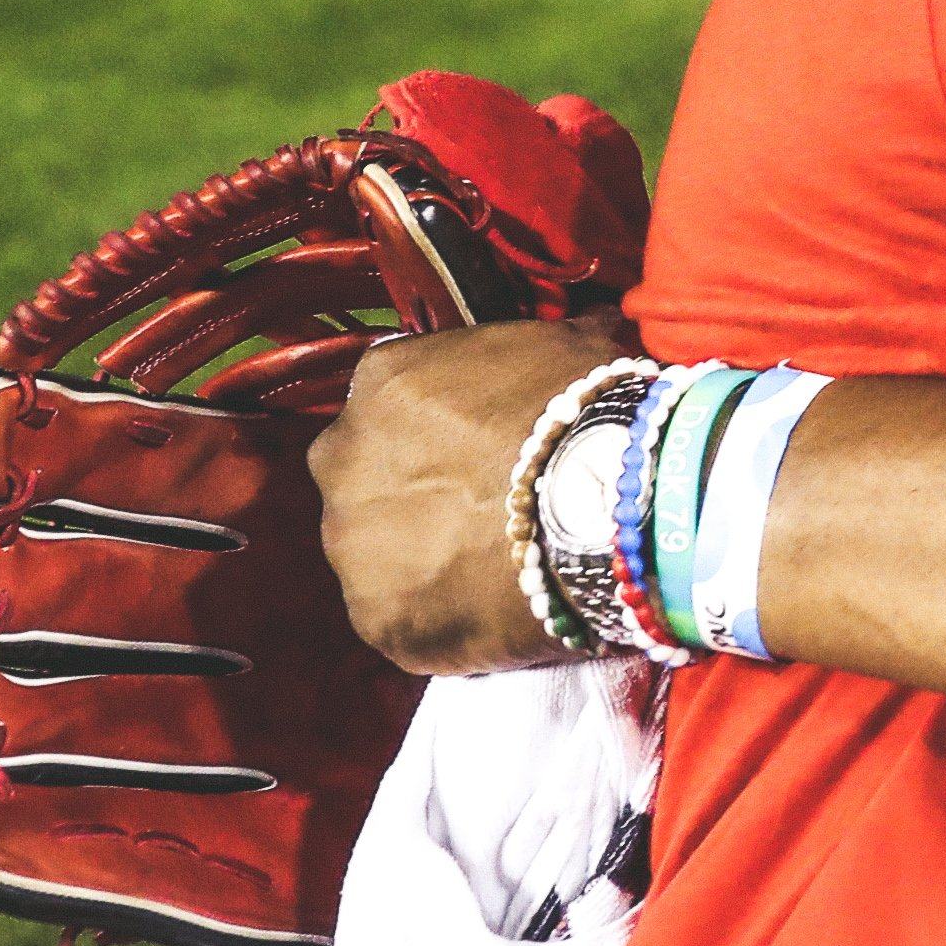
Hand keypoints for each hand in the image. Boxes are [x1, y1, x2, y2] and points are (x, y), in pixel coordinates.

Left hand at [310, 313, 637, 673]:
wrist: (604, 507)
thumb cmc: (587, 411)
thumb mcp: (568, 347)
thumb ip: (543, 346)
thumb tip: (587, 328)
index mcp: (382, 380)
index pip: (391, 400)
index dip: (437, 427)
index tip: (479, 445)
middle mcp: (341, 456)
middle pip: (367, 475)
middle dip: (412, 491)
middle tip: (481, 506)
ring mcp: (350, 544)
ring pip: (376, 551)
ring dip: (421, 556)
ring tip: (492, 565)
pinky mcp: (375, 617)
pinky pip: (401, 617)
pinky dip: (438, 616)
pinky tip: (491, 607)